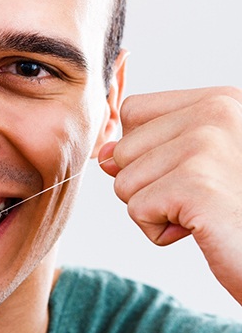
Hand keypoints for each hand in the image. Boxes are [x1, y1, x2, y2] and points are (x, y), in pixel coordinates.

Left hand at [99, 87, 241, 303]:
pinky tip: (199, 229)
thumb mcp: (197, 166)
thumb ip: (151, 150)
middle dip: (147, 186)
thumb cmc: (234, 209)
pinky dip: (159, 231)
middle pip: (122, 151)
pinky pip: (136, 210)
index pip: (133, 111)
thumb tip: (104, 154)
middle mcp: (215, 113)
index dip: (141, 149)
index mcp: (218, 101)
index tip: (183, 171)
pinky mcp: (194, 185)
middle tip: (197, 197)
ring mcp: (205, 146)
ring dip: (154, 210)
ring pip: (124, 183)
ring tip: (201, 212)